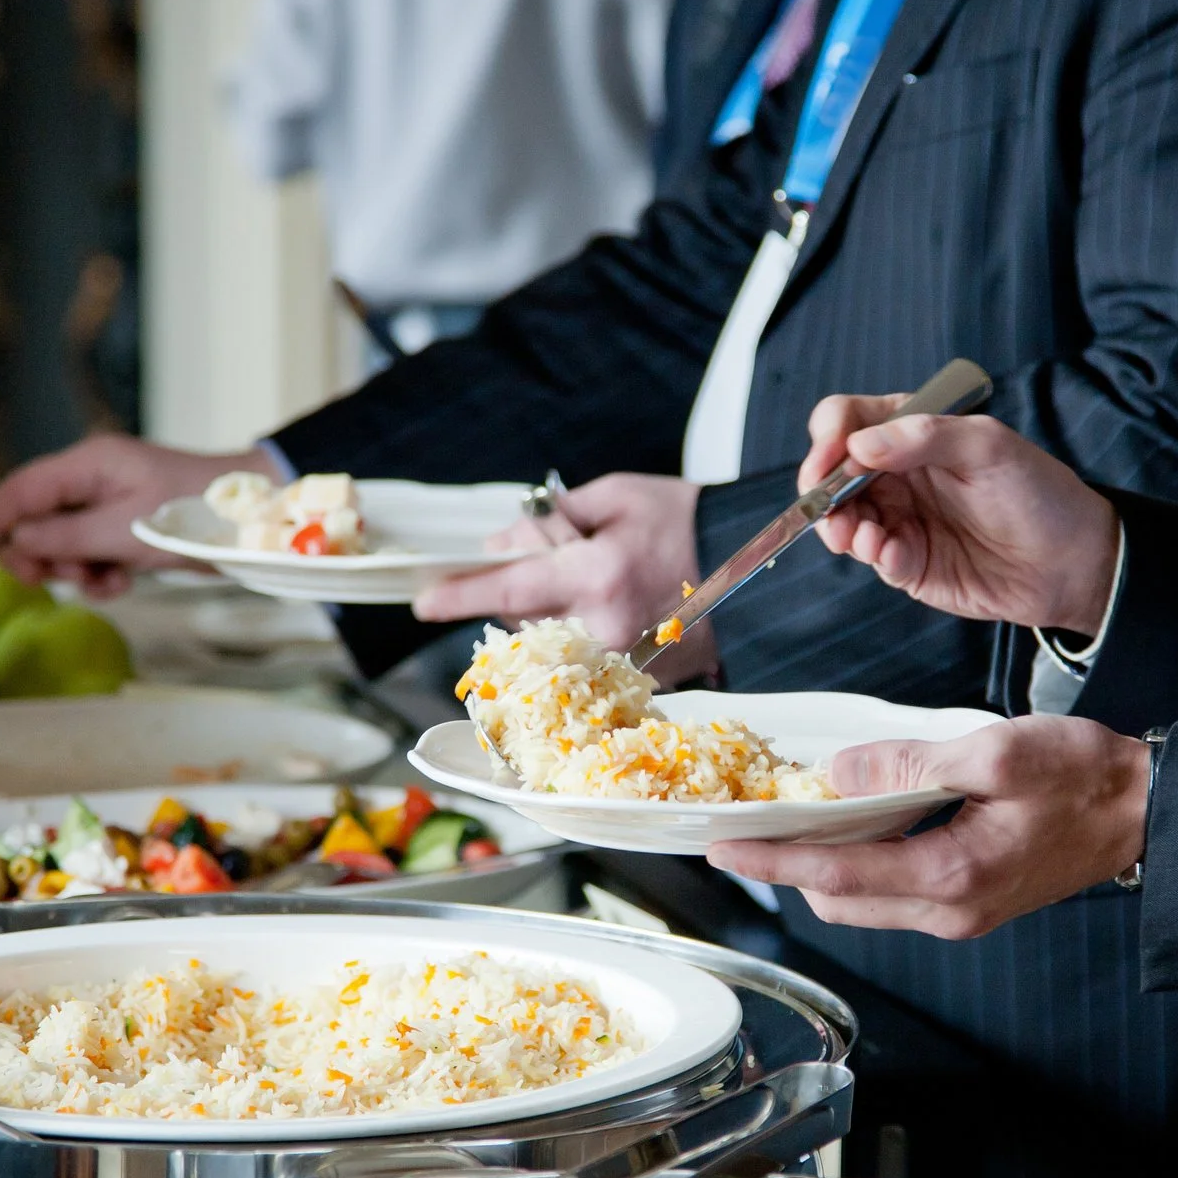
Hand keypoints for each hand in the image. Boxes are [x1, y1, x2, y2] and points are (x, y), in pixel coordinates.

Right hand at [0, 432, 257, 597]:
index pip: (18, 491)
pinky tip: (121, 583)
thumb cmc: (199, 513)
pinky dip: (99, 573)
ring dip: (74, 570)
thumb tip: (17, 543)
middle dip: (39, 555)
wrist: (260, 520)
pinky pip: (93, 554)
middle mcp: (94, 479)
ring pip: (64, 543)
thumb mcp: (126, 530)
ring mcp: (112, 503)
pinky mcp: (129, 527)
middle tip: (55, 579)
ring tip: (106, 581)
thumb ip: (66, 538)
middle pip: (35, 520)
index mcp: (89, 464)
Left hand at [414, 474, 712, 675]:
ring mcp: (627, 661)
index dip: (461, 595)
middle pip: (525, 620)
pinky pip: (586, 662)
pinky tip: (609, 610)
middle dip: (520, 591)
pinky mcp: (645, 680)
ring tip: (592, 582)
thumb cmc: (681, 519)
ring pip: (552, 645)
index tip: (423, 602)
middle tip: (553, 561)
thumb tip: (497, 547)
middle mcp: (605, 626)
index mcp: (596, 574)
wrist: (753, 560)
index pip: (510, 588)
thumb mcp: (612, 497)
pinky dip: (583, 637)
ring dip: (551, 614)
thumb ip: (549, 522)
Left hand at [707, 717, 1149, 938]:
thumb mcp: (995, 753)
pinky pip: (894, 891)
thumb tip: (840, 774)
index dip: (770, 859)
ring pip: (864, 900)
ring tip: (799, 816)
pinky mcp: (972, 901)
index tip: (721, 847)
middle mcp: (949, 911)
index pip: (834, 874)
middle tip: (753, 821)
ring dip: (826, 864)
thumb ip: (910, 766)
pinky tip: (861, 820)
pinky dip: (863, 861)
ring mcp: (962, 913)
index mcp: (950, 878)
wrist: (1148, 811)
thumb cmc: (1085, 777)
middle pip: (838, 898)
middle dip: (789, 864)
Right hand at [801, 394, 1120, 633]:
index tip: (829, 459)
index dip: (829, 437)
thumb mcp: (989, 447)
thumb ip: (924, 436)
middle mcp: (900, 474)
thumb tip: (859, 445)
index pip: (849, 421)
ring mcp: (901, 519)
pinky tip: (894, 555)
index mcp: (914, 433)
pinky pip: (873, 556)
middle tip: (828, 506)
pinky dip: (874, 555)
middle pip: (832, 474)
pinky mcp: (908, 563)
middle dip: (822, 490)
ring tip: (861, 537)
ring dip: (840, 527)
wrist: (1072, 562)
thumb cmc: (1039, 493)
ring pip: (842, 518)